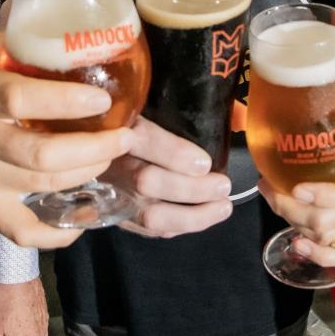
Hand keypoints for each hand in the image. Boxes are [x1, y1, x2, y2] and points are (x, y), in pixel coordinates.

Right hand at [0, 32, 133, 248]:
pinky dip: (55, 233)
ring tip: (111, 155)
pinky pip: (19, 229)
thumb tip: (73, 28)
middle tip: (124, 136)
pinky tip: (85, 219)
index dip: (66, 102)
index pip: (20, 99)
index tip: (102, 99)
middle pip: (38, 153)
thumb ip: (19, 46)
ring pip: (39, 184)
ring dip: (85, 173)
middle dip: (93, 147)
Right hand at [108, 118, 233, 238]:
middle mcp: (114, 160)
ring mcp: (114, 192)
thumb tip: (238, 115)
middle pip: (147, 181)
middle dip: (191, 189)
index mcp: (122, 124)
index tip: (205, 162)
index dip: (175, 154)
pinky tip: (203, 217)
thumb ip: (187, 110)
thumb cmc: (134, 122)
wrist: (96, 144)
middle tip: (223, 186)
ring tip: (222, 207)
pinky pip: (149, 230)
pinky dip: (179, 226)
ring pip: (149, 214)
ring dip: (192, 216)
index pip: (144, 139)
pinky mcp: (118, 214)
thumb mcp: (151, 105)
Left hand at [257, 97, 334, 266]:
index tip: (296, 187)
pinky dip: (320, 256)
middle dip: (292, 209)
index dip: (325, 195)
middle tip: (268, 184)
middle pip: (331, 222)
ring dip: (295, 223)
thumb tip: (314, 85)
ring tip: (274, 197)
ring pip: (329, 237)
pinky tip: (297, 244)